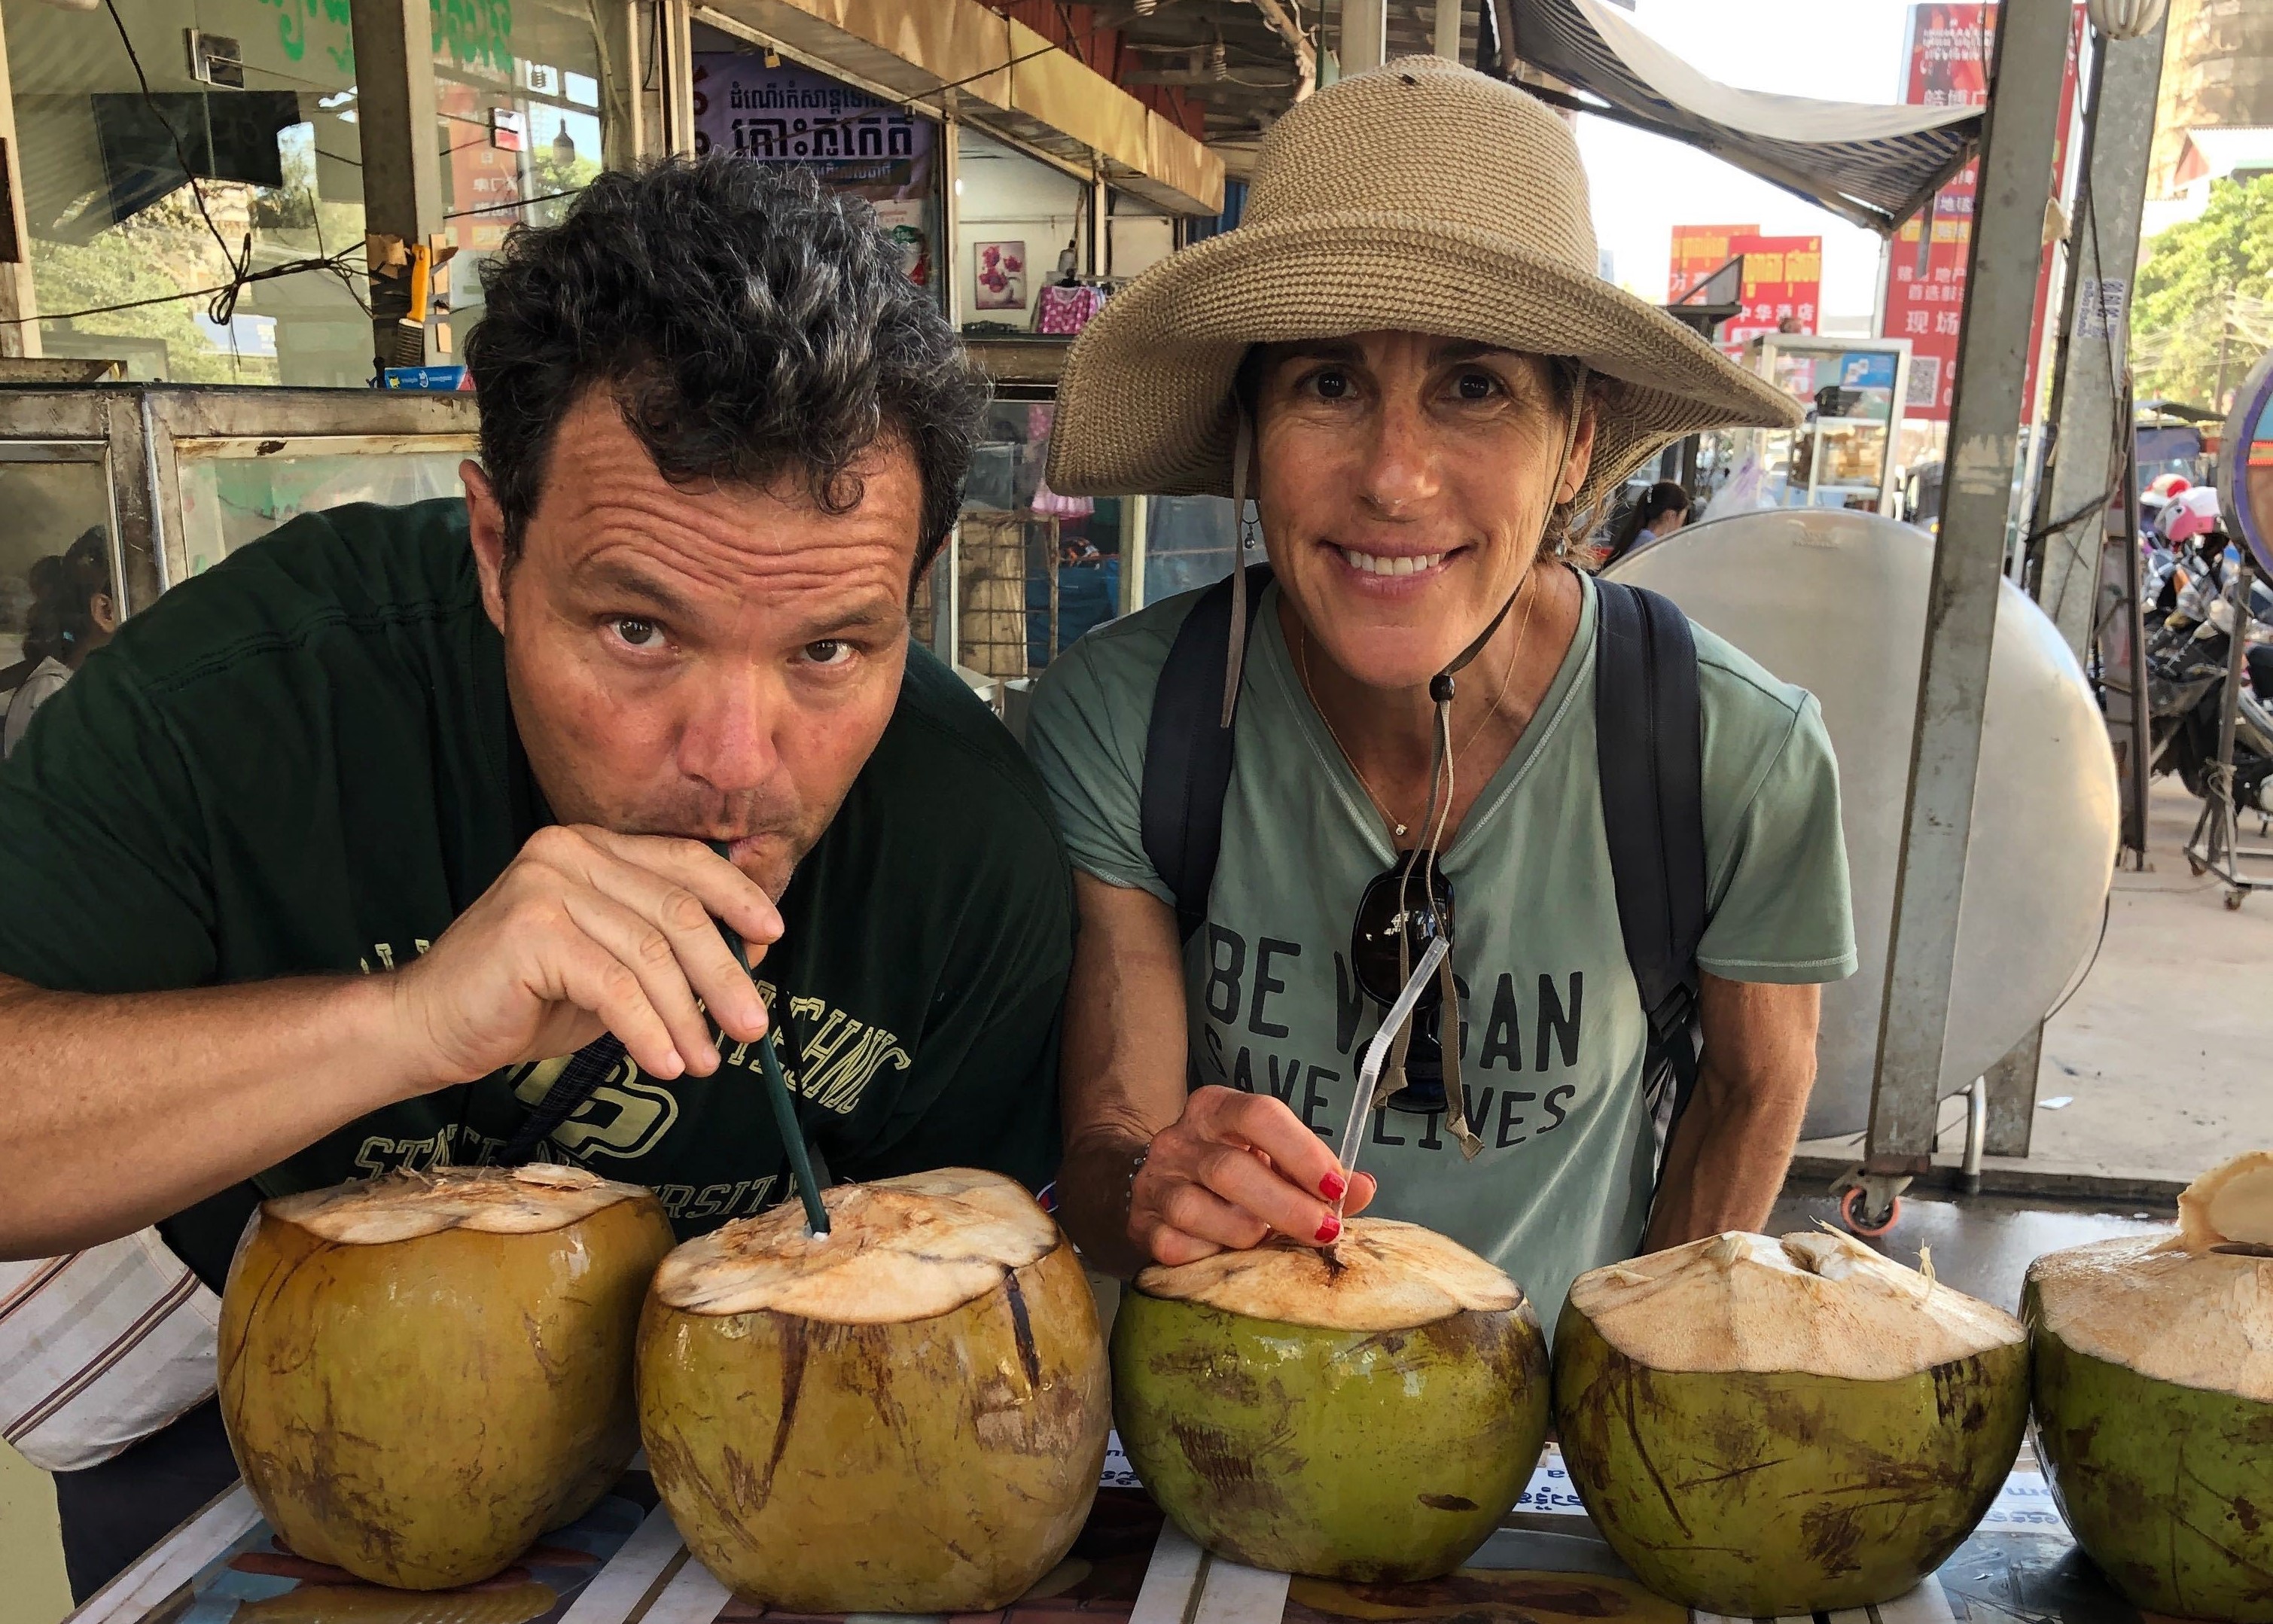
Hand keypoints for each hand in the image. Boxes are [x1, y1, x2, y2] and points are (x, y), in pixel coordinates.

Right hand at [389, 826, 782, 1089]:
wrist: (429, 1025)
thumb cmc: (524, 998)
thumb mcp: (611, 965)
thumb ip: (666, 950)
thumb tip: (748, 954)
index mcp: (593, 845)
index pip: (684, 860)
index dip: (736, 896)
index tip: (772, 936)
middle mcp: (569, 850)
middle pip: (677, 911)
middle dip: (724, 975)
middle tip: (752, 1027)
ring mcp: (545, 884)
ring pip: (650, 954)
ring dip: (689, 1017)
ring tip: (708, 1062)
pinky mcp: (530, 931)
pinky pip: (614, 988)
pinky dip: (649, 1030)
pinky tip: (666, 1063)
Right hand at [1130, 1086, 1377, 1266]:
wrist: (1156, 1187)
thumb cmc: (1232, 1173)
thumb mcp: (1274, 1160)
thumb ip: (1317, 1174)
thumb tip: (1363, 1188)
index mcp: (1216, 1109)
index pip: (1259, 1114)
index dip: (1301, 1151)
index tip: (1336, 1187)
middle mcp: (1179, 1139)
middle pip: (1231, 1168)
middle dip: (1286, 1206)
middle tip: (1325, 1232)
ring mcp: (1156, 1181)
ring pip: (1198, 1211)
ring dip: (1246, 1234)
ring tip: (1267, 1241)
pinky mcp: (1141, 1223)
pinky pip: (1177, 1247)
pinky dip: (1210, 1257)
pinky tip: (1226, 1253)